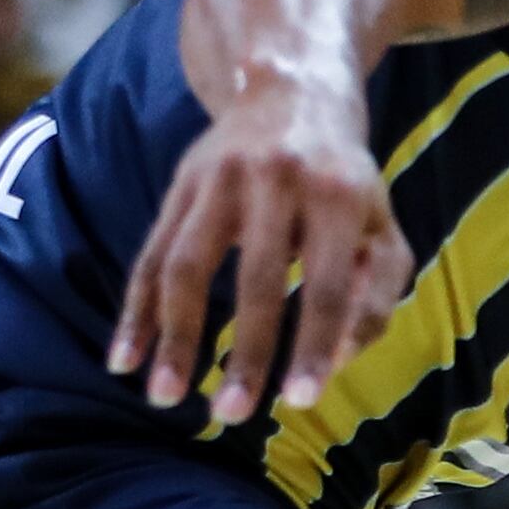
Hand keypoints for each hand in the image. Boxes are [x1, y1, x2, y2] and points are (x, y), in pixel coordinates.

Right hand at [111, 77, 411, 422]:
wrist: (293, 91)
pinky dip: (137, 310)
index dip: (312, 345)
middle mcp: (277, 181)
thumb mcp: (383, 229)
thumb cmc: (348, 183)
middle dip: (244, 353)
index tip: (298, 402)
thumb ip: (375, 296)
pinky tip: (126, 358)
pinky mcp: (180, 183)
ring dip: (173, 336)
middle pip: (256, 279)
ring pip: (187, 265)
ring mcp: (221, 178)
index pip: (326, 284)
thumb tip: (333, 364)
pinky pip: (152, 253)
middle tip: (230, 416)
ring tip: (164, 397)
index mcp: (339, 195)